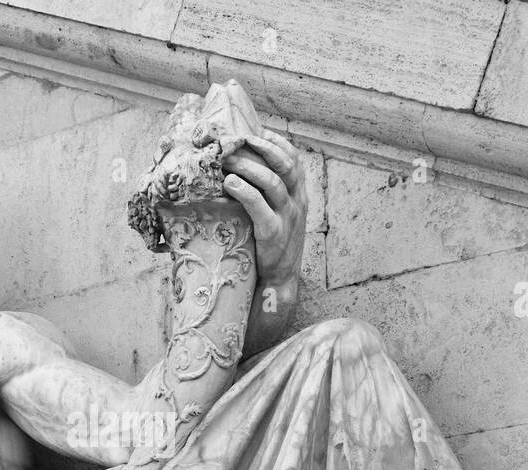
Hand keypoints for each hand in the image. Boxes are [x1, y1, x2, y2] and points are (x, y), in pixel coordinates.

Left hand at [222, 130, 307, 287]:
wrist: (280, 278)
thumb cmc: (274, 242)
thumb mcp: (280, 213)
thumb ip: (270, 192)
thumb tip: (243, 167)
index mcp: (299, 194)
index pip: (293, 159)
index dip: (276, 142)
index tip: (256, 131)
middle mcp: (297, 202)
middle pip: (284, 165)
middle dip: (260, 148)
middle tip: (236, 139)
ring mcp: (287, 217)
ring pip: (272, 182)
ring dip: (248, 167)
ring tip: (228, 159)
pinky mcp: (273, 234)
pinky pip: (259, 207)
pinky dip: (244, 191)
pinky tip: (229, 183)